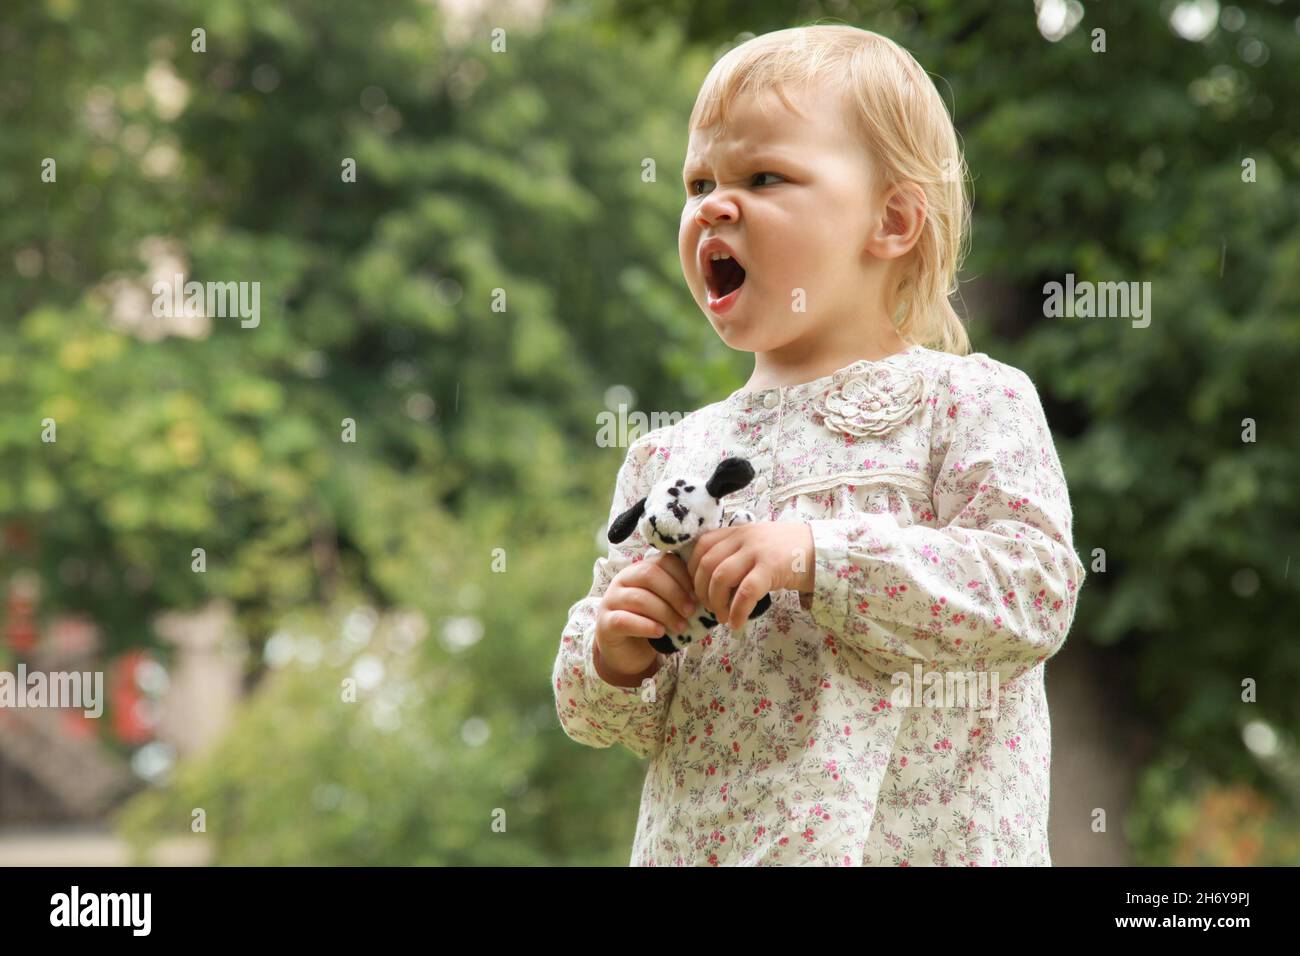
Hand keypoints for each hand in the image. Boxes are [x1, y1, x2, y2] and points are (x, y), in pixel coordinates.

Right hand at [595, 551, 697, 679]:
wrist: (628, 651)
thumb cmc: (652, 622)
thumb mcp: (667, 604)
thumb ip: (680, 594)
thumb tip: (707, 592)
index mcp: (640, 570)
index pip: (662, 561)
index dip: (682, 576)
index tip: (698, 595)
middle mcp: (623, 580)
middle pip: (649, 574)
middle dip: (674, 593)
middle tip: (691, 611)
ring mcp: (611, 601)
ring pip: (638, 598)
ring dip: (664, 612)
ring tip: (681, 627)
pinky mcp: (605, 623)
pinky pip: (624, 620)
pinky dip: (645, 625)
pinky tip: (660, 633)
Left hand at [686, 522, 814, 629]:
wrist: (822, 550)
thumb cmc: (789, 551)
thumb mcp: (758, 543)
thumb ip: (736, 552)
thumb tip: (711, 580)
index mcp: (737, 531)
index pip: (701, 546)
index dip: (693, 570)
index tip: (697, 589)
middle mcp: (743, 537)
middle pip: (707, 564)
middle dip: (702, 591)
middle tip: (709, 608)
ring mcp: (757, 551)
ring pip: (721, 578)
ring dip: (716, 603)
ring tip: (723, 617)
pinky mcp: (770, 568)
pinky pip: (745, 593)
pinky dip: (736, 612)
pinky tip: (737, 623)